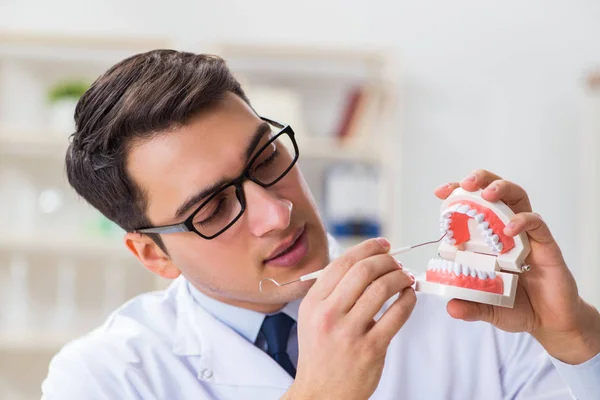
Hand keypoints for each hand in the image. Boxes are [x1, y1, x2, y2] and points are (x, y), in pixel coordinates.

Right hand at [285, 238, 415, 399]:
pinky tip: (409, 296)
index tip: (383, 245)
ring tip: (406, 277)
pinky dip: (408, 299)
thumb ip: (330, 290)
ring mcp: (350, 332)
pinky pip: (397, 314)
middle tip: (397, 262)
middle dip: (386, 260)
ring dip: (400, 277)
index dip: (367, 248)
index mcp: (313, 303)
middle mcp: (329, 314)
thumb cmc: (320, 353)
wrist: (321, 393)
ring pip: (382, 289)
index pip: (342, 263)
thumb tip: (364, 261)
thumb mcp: (311, 317)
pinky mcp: (371, 348)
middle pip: (364, 271)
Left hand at [434, 169, 599, 364]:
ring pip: (518, 198)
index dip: (456, 193)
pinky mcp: (546, 246)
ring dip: (502, 190)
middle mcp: (506, 231)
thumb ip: (470, 306)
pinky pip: (537, 224)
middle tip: (466, 184)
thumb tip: (450, 307)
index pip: (472, 205)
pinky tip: (510, 229)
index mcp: (487, 238)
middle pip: (496, 191)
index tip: (440, 191)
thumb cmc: (517, 308)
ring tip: (488, 195)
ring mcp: (527, 236)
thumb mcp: (488, 308)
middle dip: (481, 180)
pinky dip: (523, 221)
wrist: (549, 323)